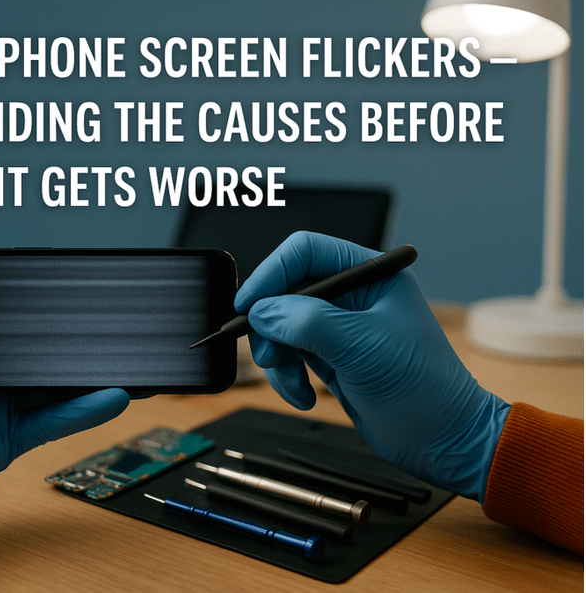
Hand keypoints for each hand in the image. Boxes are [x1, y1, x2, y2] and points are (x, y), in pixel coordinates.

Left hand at [0, 228, 129, 529]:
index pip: (1, 320)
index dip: (31, 308)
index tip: (65, 291)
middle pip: (33, 354)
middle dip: (69, 342)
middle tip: (105, 325)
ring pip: (51, 387)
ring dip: (88, 375)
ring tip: (124, 359)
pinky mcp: (4, 443)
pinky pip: (53, 423)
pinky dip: (85, 410)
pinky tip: (115, 394)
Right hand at [234, 231, 509, 501]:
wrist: (443, 440)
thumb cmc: (426, 389)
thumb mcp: (363, 348)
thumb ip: (308, 322)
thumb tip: (262, 311)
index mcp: (371, 275)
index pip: (306, 252)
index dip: (271, 273)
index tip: (248, 304)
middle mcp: (353, 295)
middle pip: (286, 290)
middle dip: (271, 325)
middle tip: (268, 354)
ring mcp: (340, 327)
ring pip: (282, 326)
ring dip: (277, 357)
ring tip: (293, 383)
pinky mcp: (332, 357)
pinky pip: (290, 355)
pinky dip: (287, 376)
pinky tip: (305, 395)